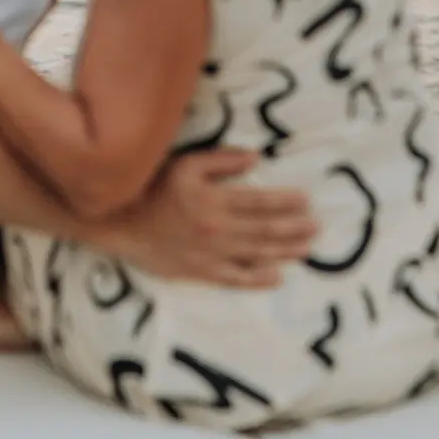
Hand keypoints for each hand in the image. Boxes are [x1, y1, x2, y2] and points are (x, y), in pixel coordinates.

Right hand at [102, 149, 315, 288]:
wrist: (121, 220)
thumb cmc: (153, 185)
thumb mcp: (186, 163)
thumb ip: (221, 160)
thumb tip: (255, 159)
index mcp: (215, 200)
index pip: (259, 201)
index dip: (285, 201)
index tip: (306, 199)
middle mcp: (217, 229)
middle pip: (263, 230)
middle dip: (293, 227)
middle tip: (317, 226)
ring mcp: (210, 254)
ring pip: (255, 254)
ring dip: (284, 251)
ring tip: (307, 248)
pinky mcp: (200, 272)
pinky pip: (235, 279)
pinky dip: (257, 279)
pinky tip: (277, 277)